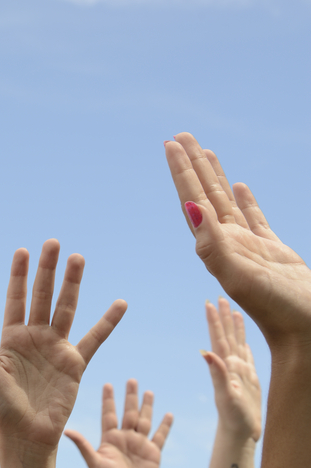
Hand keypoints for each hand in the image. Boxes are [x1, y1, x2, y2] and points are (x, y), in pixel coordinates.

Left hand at [0, 240, 126, 448]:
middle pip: (42, 297)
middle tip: (52, 243)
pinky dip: (107, 322)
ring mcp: (56, 349)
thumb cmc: (2, 407)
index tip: (21, 251)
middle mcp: (34, 338)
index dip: (18, 276)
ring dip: (72, 284)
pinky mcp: (75, 363)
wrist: (27, 436)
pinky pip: (94, 338)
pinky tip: (119, 303)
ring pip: (66, 309)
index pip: (15, 299)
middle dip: (47, 270)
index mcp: (10, 338)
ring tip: (78, 259)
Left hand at [66, 381, 173, 467]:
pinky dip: (165, 425)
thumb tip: (67, 431)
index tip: (108, 384)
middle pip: (128, 412)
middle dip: (130, 397)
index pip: (109, 414)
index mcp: (109, 438)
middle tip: (131, 380)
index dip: (108, 399)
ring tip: (148, 391)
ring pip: (144, 420)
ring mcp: (139, 444)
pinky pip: (160, 436)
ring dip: (147, 406)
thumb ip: (83, 446)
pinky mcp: (153, 453)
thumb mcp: (95, 463)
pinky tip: (168, 414)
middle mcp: (124, 438)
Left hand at [166, 133, 310, 346]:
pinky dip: (245, 200)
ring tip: (204, 151)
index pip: (192, 199)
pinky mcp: (272, 251)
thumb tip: (190, 209)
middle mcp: (226, 243)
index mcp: (215, 246)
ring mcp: (249, 246)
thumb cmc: (275, 309)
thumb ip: (213, 245)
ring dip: (214, 176)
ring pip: (227, 202)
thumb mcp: (238, 275)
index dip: (181, 172)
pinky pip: (254, 217)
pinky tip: (239, 185)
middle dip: (192, 165)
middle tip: (179, 135)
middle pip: (204, 195)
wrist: (304, 332)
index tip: (170, 144)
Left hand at [201, 298, 261, 441]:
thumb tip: (205, 351)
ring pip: (237, 343)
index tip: (209, 302)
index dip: (214, 321)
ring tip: (234, 310)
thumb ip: (216, 374)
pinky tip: (244, 338)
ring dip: (235, 327)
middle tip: (221, 296)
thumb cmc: (233, 418)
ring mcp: (239, 371)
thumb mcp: (225, 396)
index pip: (217, 338)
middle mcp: (230, 366)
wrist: (240, 433)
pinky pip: (246, 356)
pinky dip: (245, 344)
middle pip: (227, 336)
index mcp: (224, 366)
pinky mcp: (248, 379)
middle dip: (224, 317)